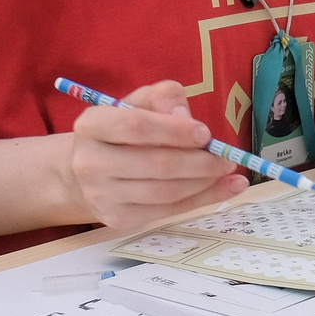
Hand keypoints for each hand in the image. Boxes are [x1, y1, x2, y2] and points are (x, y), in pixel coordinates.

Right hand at [61, 78, 244, 231]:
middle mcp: (90, 162)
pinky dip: (202, 199)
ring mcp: (102, 195)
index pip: (136, 126)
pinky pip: (167, 211)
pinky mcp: (117, 219)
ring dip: (204, 182)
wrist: (86, 173)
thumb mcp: (139, 102)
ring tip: (228, 171)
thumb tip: (184, 115)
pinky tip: (224, 188)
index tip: (205, 134)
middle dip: (200, 162)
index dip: (174, 131)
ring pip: (165, 192)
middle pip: (156, 164)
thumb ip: (163, 97)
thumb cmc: (121, 130)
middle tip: (227, 158)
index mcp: (92, 125)